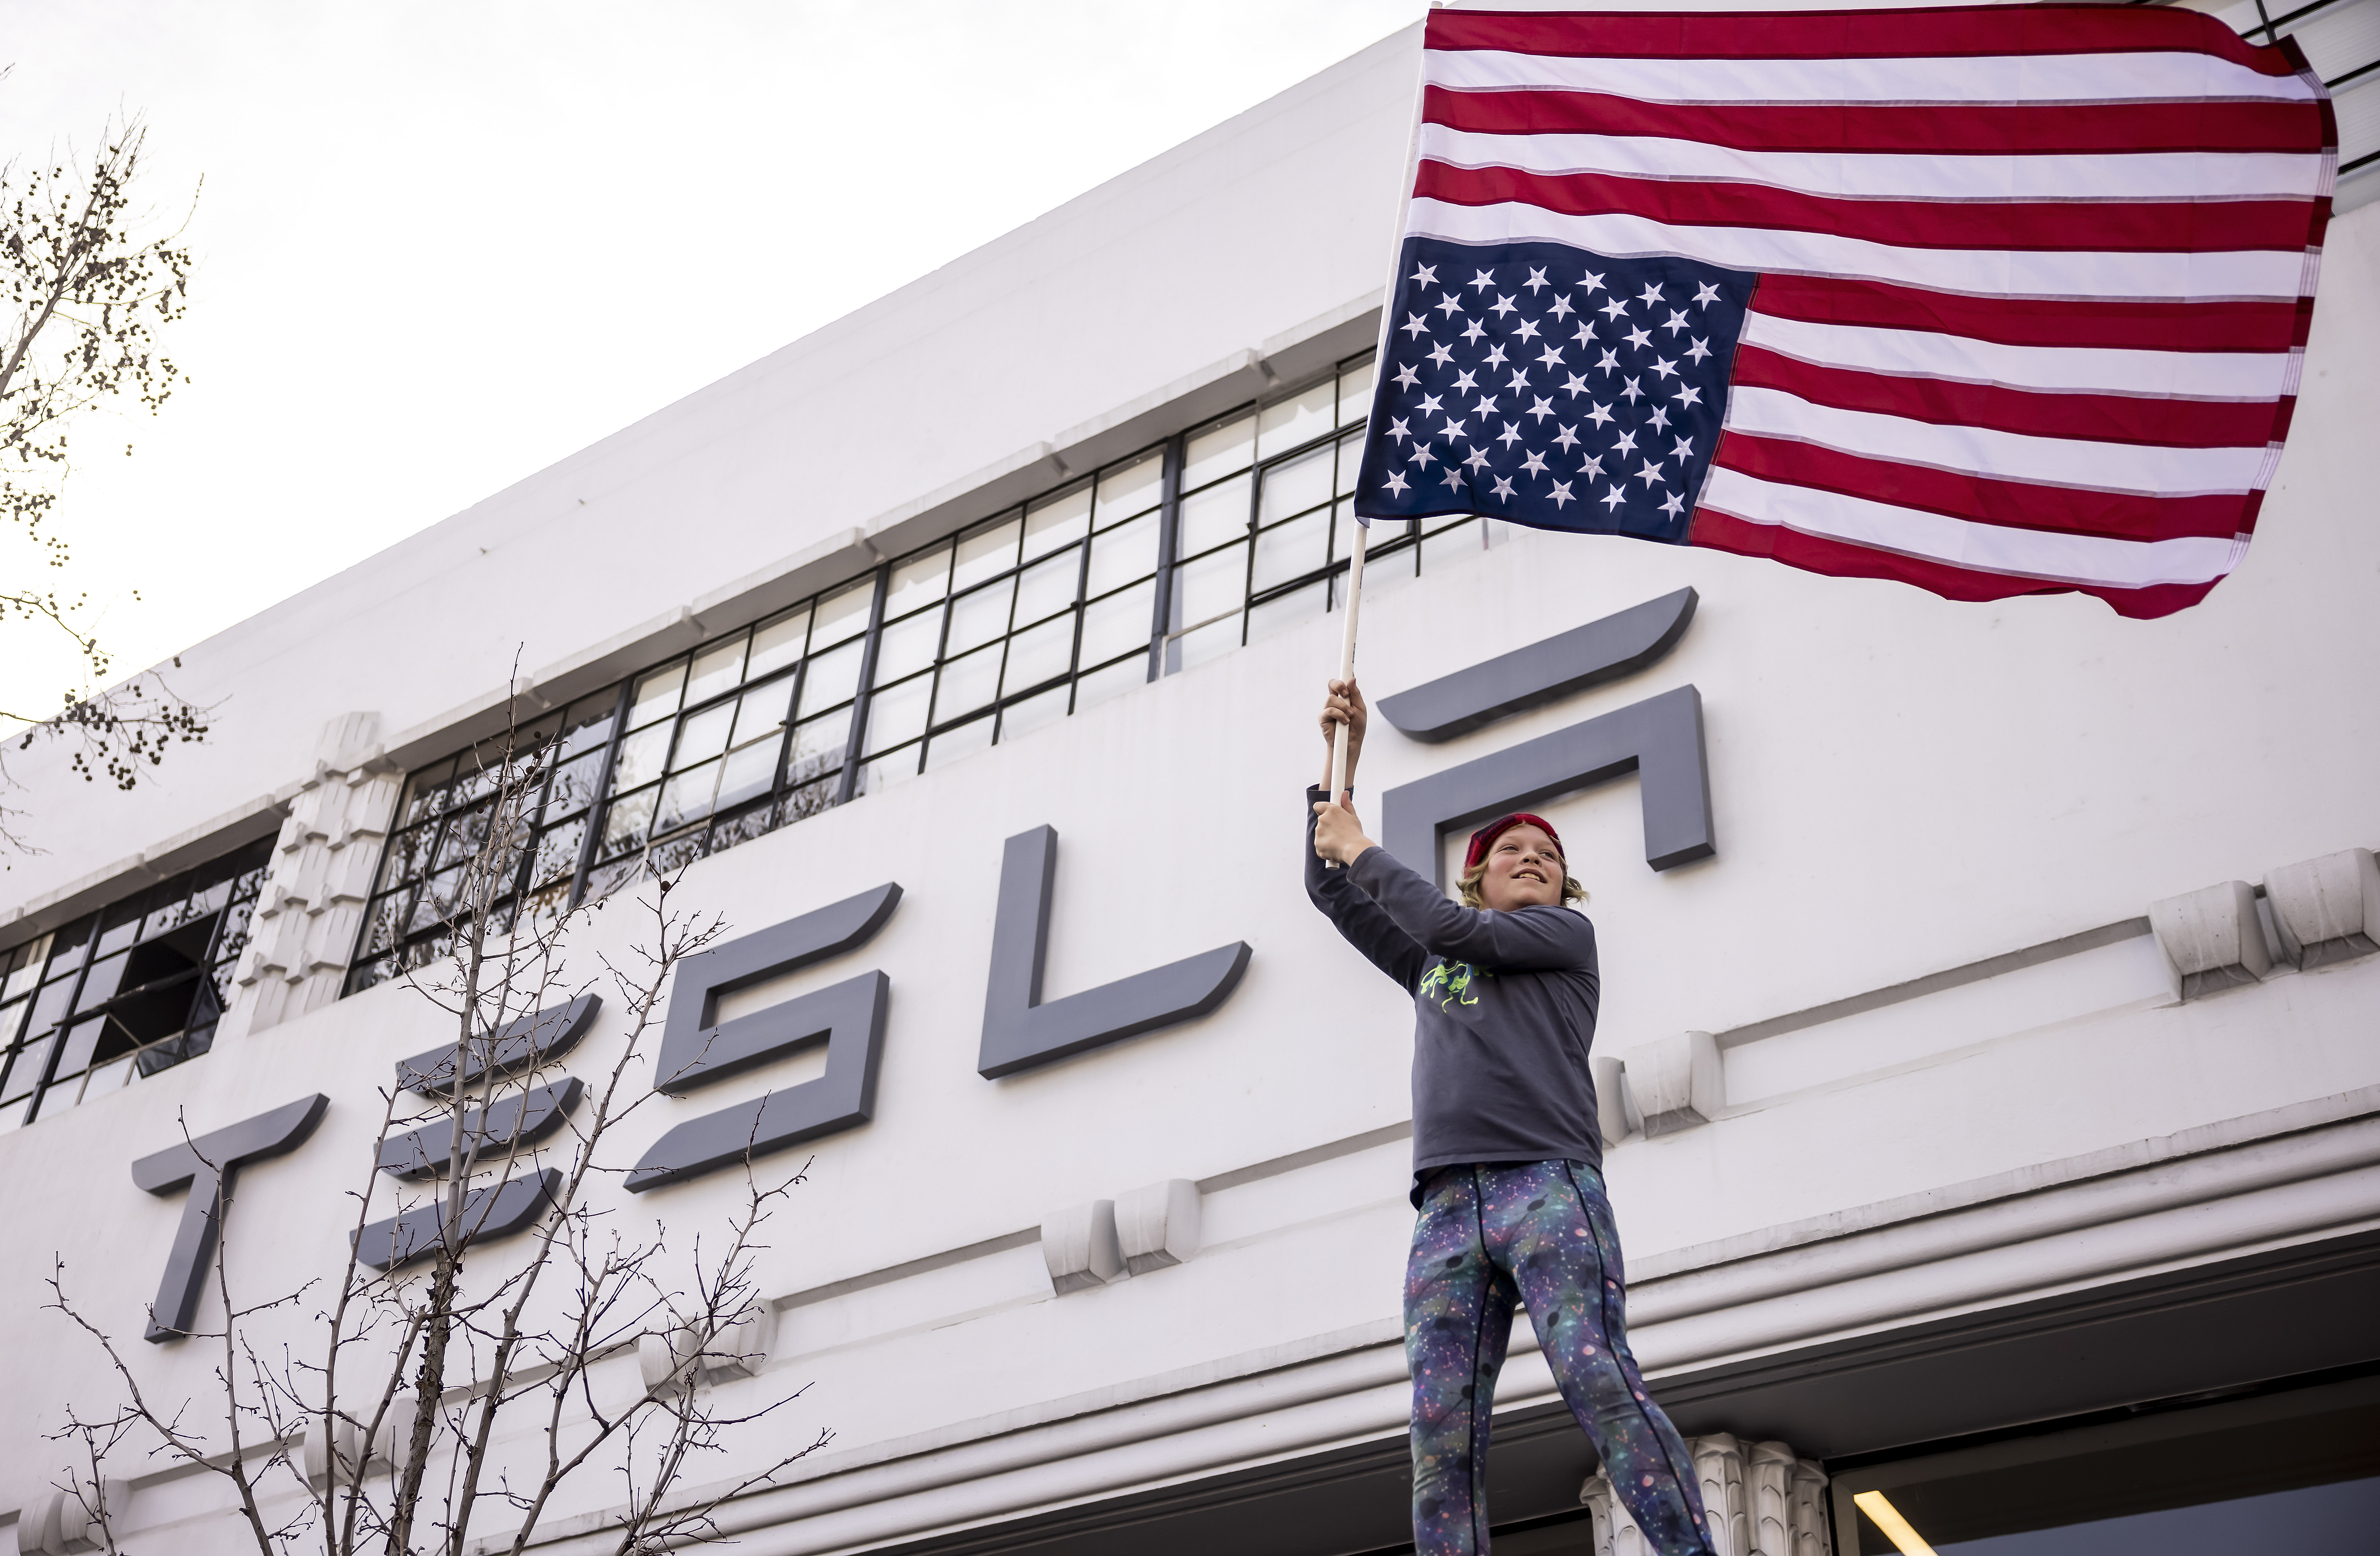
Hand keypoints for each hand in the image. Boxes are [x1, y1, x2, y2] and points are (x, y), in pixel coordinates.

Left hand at [1312, 798, 1376, 866]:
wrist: (1355, 849)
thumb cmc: (1355, 834)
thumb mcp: (1353, 817)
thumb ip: (1346, 804)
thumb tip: (1344, 794)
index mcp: (1331, 810)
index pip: (1318, 806)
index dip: (1323, 810)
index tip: (1329, 815)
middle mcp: (1322, 819)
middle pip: (1321, 821)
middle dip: (1328, 826)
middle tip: (1339, 831)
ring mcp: (1318, 832)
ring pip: (1320, 833)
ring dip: (1327, 837)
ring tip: (1339, 841)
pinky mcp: (1317, 844)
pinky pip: (1320, 845)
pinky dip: (1325, 847)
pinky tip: (1336, 847)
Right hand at [1317, 676, 1367, 795]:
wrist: (1351, 744)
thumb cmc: (1356, 728)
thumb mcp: (1360, 709)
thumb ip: (1356, 694)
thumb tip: (1352, 678)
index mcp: (1343, 698)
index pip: (1341, 682)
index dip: (1342, 675)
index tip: (1349, 668)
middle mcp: (1334, 701)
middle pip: (1332, 684)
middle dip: (1339, 685)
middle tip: (1347, 694)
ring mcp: (1327, 709)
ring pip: (1332, 698)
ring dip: (1343, 707)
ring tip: (1349, 717)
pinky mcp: (1322, 718)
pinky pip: (1329, 710)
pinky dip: (1339, 715)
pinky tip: (1344, 722)